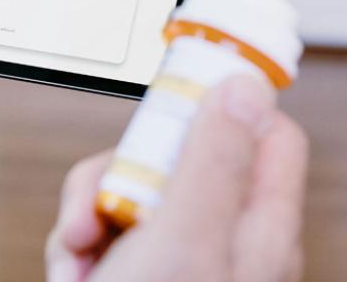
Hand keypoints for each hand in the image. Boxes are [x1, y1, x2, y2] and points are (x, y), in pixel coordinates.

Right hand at [46, 75, 307, 281]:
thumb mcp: (183, 239)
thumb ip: (214, 159)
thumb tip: (247, 86)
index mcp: (260, 228)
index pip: (267, 132)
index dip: (222, 101)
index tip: (179, 84)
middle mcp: (225, 240)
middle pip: (180, 153)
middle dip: (124, 171)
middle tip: (111, 201)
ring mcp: (180, 258)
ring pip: (131, 190)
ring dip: (90, 214)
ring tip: (84, 258)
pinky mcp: (139, 272)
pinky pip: (105, 231)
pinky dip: (79, 248)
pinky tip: (79, 277)